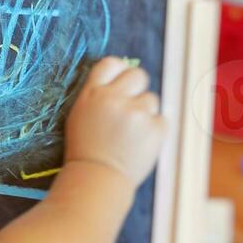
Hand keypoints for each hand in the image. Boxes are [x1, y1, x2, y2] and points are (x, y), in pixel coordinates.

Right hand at [64, 57, 165, 187]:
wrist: (97, 179)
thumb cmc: (85, 150)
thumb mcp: (80, 115)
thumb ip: (98, 94)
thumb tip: (121, 76)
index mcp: (93, 93)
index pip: (111, 63)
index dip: (119, 71)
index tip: (121, 82)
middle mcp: (115, 98)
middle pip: (138, 75)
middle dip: (137, 88)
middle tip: (131, 108)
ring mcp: (136, 113)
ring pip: (151, 99)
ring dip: (145, 113)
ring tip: (131, 135)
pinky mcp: (155, 129)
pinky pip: (161, 120)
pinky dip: (154, 131)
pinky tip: (139, 144)